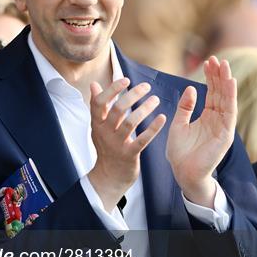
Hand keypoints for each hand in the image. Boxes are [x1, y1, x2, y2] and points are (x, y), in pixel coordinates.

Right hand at [88, 78, 165, 211]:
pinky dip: (153, 128)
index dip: (112, 90)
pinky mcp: (129, 155)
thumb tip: (94, 85)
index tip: (126, 79)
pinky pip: (142, 139)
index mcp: (97, 123)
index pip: (100, 102)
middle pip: (117, 109)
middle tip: (146, 87)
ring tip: (155, 99)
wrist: (109, 177)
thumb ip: (98, 107)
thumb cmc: (106, 147)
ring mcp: (117, 144)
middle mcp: (105, 132)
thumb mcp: (98, 127)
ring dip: (144, 109)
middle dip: (133, 95)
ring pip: (130, 122)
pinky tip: (162, 118)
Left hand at [166, 56, 236, 207]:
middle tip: (217, 58)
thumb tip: (190, 88)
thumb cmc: (180, 152)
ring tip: (225, 66)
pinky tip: (230, 83)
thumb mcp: (179, 124)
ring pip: (227, 100)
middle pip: (221, 93)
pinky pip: (230, 112)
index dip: (210, 77)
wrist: (183, 172)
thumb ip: (185, 107)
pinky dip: (230, 97)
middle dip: (219, 76)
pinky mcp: (226, 134)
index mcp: (207, 116)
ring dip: (227, 82)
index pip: (212, 93)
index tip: (208, 61)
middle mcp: (217, 119)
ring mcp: (223, 126)